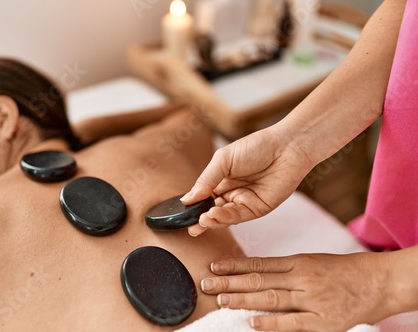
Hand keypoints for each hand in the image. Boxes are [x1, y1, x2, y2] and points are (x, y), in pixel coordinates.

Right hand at [181, 127, 312, 235]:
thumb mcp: (223, 159)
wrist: (287, 147)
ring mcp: (244, 201)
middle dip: (201, 219)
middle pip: (212, 210)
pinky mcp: (258, 209)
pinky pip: (238, 216)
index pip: (203, 196)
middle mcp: (231, 192)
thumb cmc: (256, 147)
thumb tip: (188, 198)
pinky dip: (225, 218)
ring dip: (212, 220)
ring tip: (202, 220)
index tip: (183, 212)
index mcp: (221, 179)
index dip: (194, 205)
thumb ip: (206, 179)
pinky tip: (215, 215)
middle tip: (190, 227)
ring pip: (224, 216)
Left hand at [200, 253, 393, 331]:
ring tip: (220, 298)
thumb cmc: (342, 271)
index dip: (234, 265)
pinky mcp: (324, 321)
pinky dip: (271, 323)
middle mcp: (302, 278)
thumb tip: (255, 274)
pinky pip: (293, 323)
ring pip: (271, 298)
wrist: (378, 282)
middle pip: (259, 280)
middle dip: (230, 281)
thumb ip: (285, 269)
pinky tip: (251, 321)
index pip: (259, 263)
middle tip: (206, 283)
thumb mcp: (311, 261)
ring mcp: (313, 299)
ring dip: (242, 299)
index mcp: (298, 262)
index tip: (214, 265)